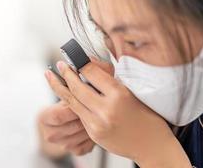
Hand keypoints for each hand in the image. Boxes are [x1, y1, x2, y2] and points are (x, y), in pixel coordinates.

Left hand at [45, 58, 190, 166]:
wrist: (151, 145)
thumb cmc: (146, 116)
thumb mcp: (133, 90)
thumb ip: (109, 77)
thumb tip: (88, 62)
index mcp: (119, 94)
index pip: (92, 73)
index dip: (79, 63)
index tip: (71, 57)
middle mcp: (107, 109)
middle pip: (77, 87)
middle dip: (65, 74)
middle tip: (59, 65)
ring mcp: (98, 123)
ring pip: (72, 101)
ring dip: (59, 87)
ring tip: (50, 77)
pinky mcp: (93, 133)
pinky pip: (78, 114)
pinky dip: (71, 102)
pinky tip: (65, 93)